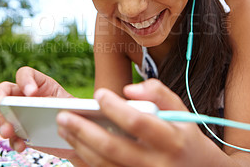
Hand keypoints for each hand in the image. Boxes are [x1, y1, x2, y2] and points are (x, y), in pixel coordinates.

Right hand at [0, 66, 76, 159]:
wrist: (76, 134)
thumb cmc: (75, 114)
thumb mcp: (75, 105)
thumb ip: (69, 103)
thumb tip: (65, 108)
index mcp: (41, 85)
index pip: (26, 74)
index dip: (25, 80)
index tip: (32, 93)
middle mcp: (26, 97)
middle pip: (4, 90)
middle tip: (0, 105)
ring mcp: (20, 114)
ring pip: (3, 115)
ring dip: (3, 123)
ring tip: (9, 132)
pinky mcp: (21, 132)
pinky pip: (11, 136)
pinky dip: (13, 141)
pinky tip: (21, 146)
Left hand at [56, 79, 217, 166]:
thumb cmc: (186, 138)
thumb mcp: (182, 112)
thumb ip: (158, 93)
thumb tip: (128, 90)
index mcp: (170, 139)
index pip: (136, 121)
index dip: (114, 107)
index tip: (97, 94)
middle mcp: (156, 163)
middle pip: (112, 146)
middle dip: (83, 130)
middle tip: (63, 115)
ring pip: (104, 164)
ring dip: (79, 145)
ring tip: (64, 128)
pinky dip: (85, 163)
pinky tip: (74, 148)